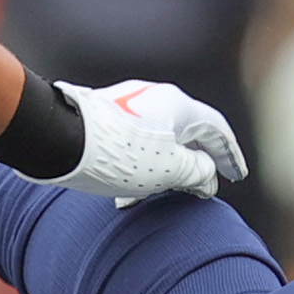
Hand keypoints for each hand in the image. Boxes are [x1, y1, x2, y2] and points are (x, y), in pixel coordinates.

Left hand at [59, 81, 245, 202]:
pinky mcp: (103, 115)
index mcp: (178, 105)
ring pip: (157, 140)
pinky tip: (126, 192)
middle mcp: (154, 97)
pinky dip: (140, 165)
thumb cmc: (119, 156)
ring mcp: (125, 103)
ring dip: (163, 170)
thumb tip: (207, 176)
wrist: (58, 141)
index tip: (236, 175)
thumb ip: (199, 173)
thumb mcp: (171, 171)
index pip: (217, 130)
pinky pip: (133, 142)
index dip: (230, 156)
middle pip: (185, 133)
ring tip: (158, 196)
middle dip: (193, 164)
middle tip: (199, 189)